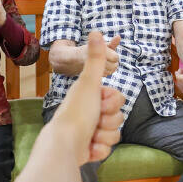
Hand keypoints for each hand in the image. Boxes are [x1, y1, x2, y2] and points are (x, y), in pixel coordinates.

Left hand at [50, 31, 125, 164]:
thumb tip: (95, 30)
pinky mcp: (89, 149)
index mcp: (90, 96)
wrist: (64, 144)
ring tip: (90, 135)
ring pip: (114, 135)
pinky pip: (106, 150)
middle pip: (118, 117)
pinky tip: (88, 147)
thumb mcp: (89, 83)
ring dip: (104, 136)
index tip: (99, 103)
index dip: (112, 102)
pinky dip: (98, 150)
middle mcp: (90, 113)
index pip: (118, 99)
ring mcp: (90, 132)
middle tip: (95, 120)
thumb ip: (96, 58)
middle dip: (109, 121)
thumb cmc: (77, 111)